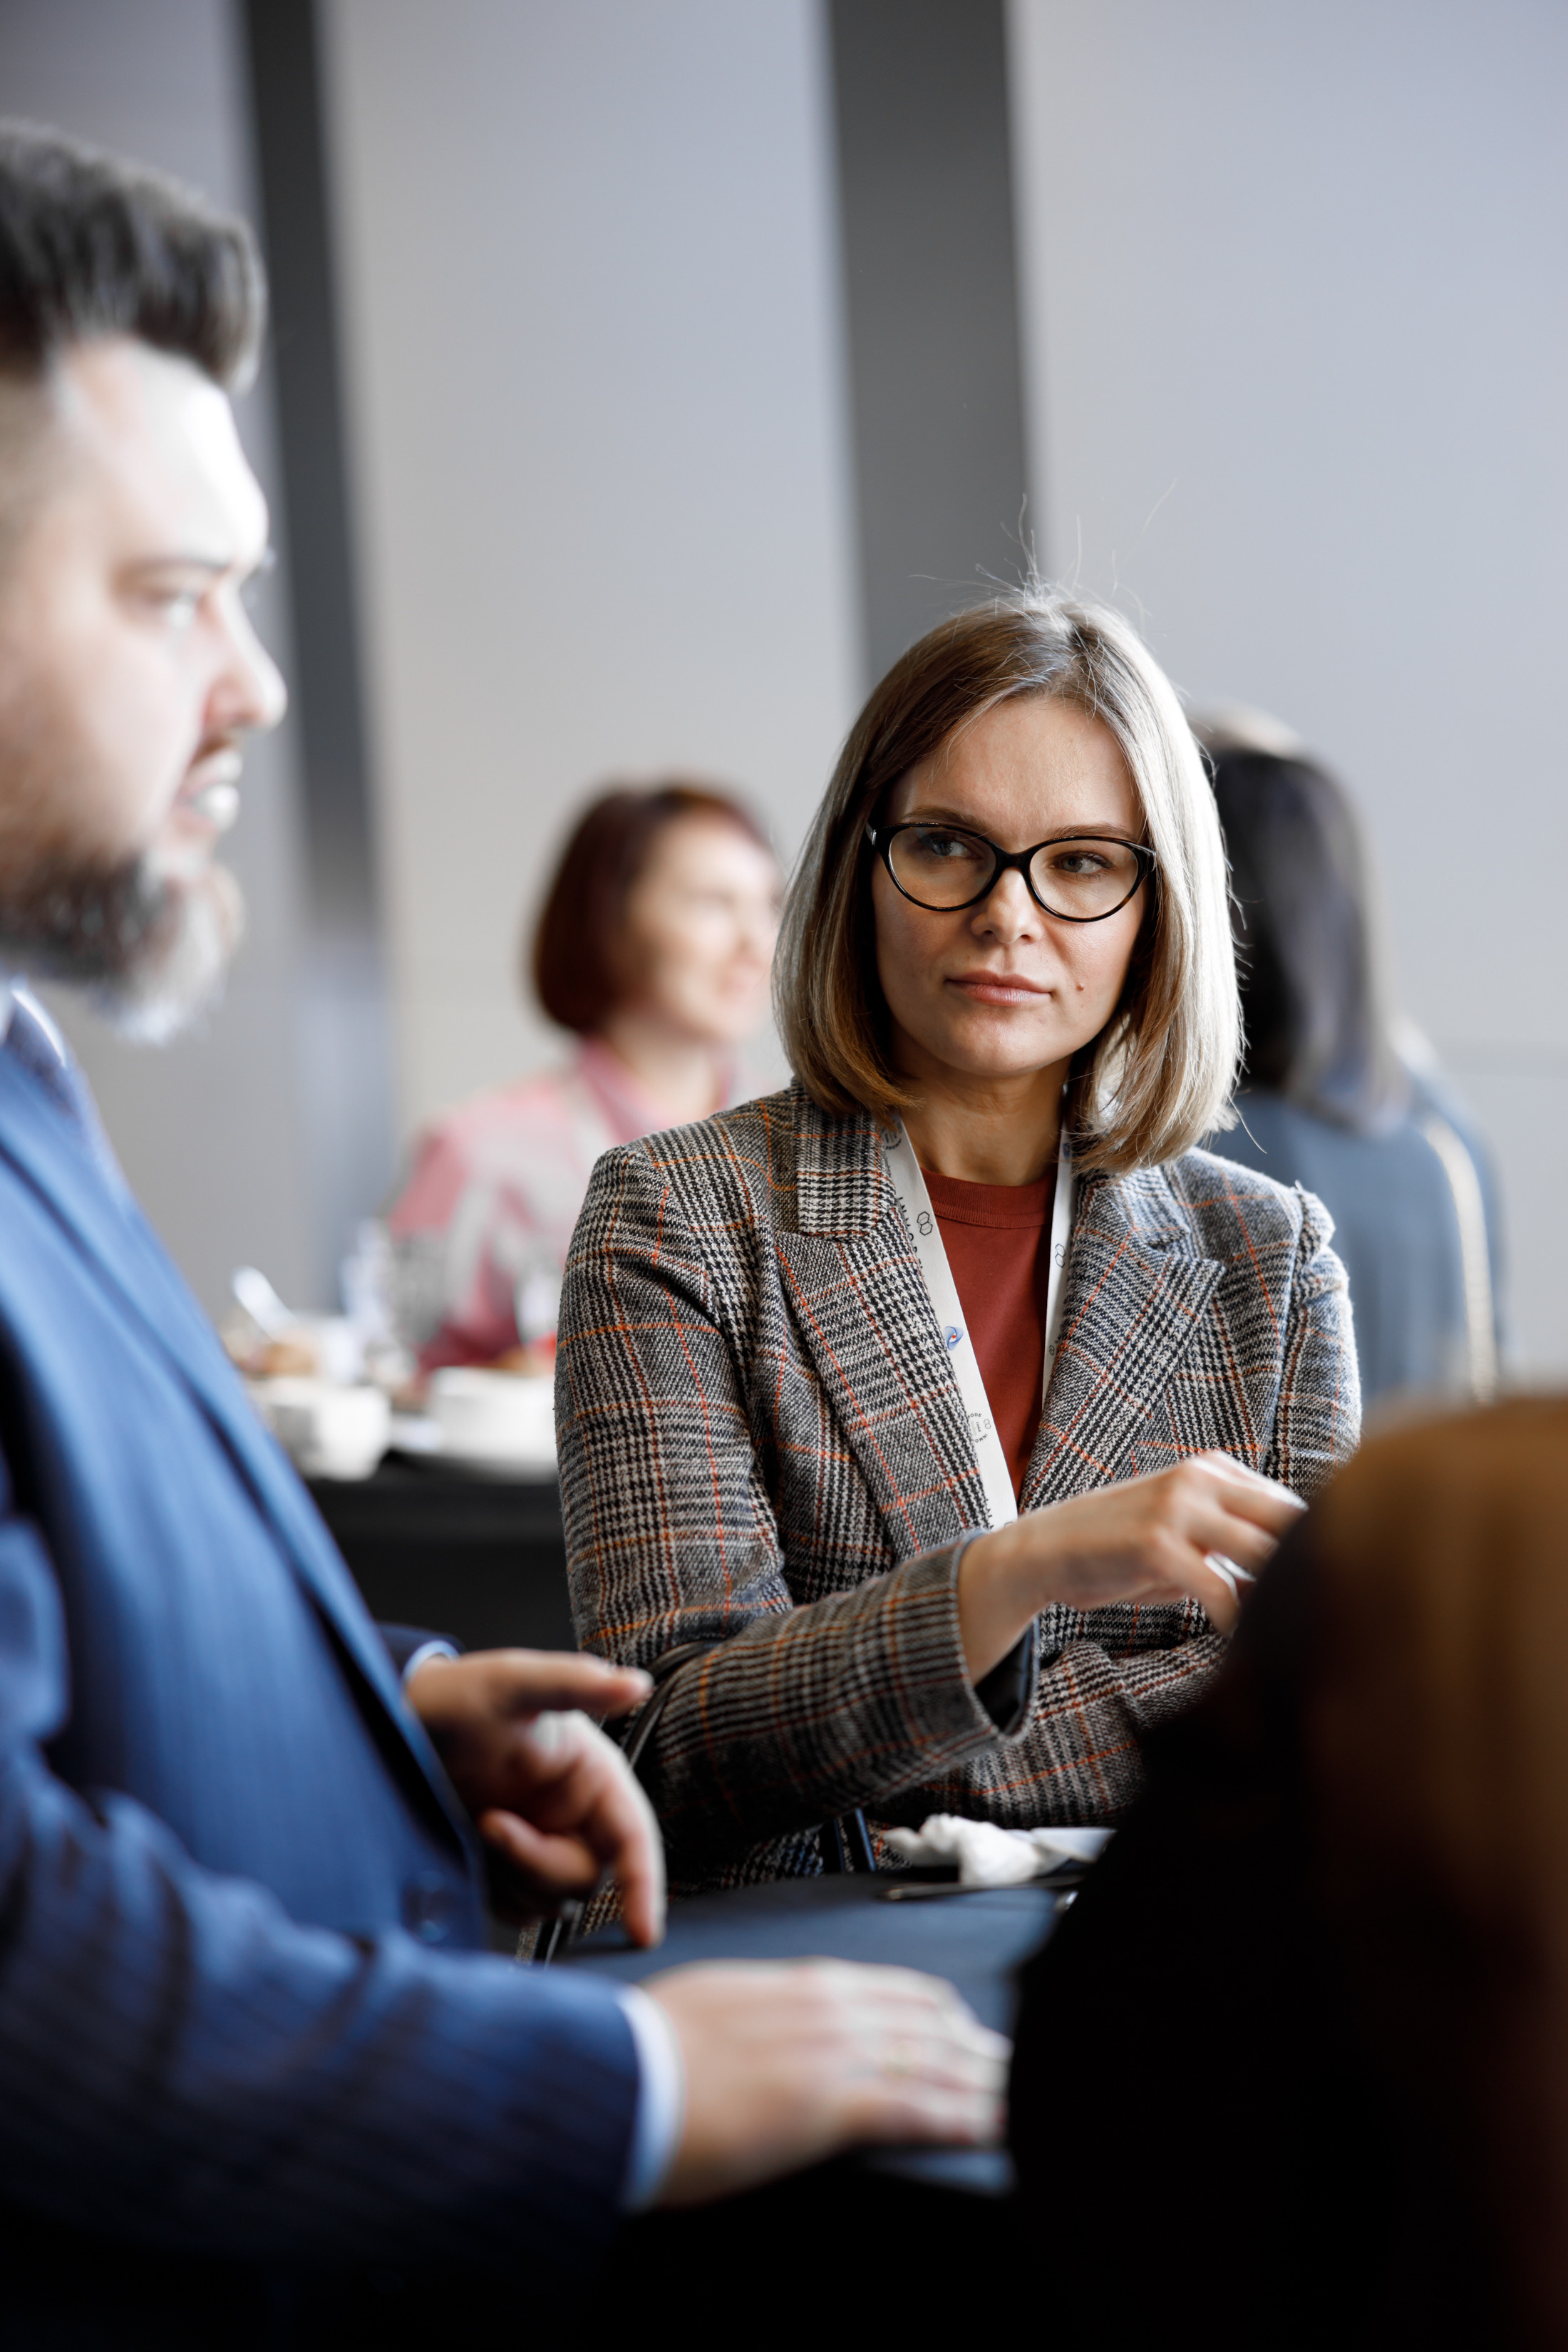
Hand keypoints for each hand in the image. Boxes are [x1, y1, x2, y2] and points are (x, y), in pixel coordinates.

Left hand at [405, 1649, 663, 1944]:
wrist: (393, 1724)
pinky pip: (515, 1909)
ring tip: (474, 1820)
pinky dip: (493, 1892)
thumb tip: (637, 1684)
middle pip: (583, 1877)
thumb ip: (573, 1684)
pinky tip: (468, 1846)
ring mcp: (539, 1844)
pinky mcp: (505, 1869)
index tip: (642, 1933)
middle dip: (535, 1861)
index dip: (643, 1885)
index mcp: (592, 1774)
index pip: (632, 1837)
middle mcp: (573, 1814)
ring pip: (549, 1899)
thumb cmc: (454, 1697)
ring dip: (510, 1876)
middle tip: (488, 1821)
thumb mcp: (511, 1683)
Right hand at [643, 1961, 1009, 2204]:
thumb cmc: (645, 2050)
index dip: (943, 2015)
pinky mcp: (832, 2107)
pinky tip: (999, 2128)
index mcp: (801, 1985)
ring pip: (938, 2065)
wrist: (618, 2075)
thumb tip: (767, 2031)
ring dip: (988, 2082)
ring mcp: (836, 2055)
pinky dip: (966, 2119)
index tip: (971, 2030)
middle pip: (931, 2027)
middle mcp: (831, 2009)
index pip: (896, 1992)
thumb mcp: (713, 2008)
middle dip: (980, 2050)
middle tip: (1022, 2067)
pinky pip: (919, 2112)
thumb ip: (758, 2014)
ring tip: (1029, 2096)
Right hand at [958, 1451, 1306, 1679]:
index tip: (1329, 1591)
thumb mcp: (1181, 1529)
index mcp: (1213, 1469)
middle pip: (1289, 1521)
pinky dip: (1237, 1621)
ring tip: (1286, 1631)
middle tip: (1320, 1615)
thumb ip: (1232, 1543)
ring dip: (1279, 1594)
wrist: (1045, 1551)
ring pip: (1262, 1552)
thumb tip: (1295, 1574)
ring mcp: (1177, 1508)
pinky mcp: (1157, 1545)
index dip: (1317, 1548)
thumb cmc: (1119, 1549)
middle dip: (1310, 1568)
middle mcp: (1200, 1478)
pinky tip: (1238, 1640)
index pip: (1291, 1504)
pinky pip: (1221, 1591)